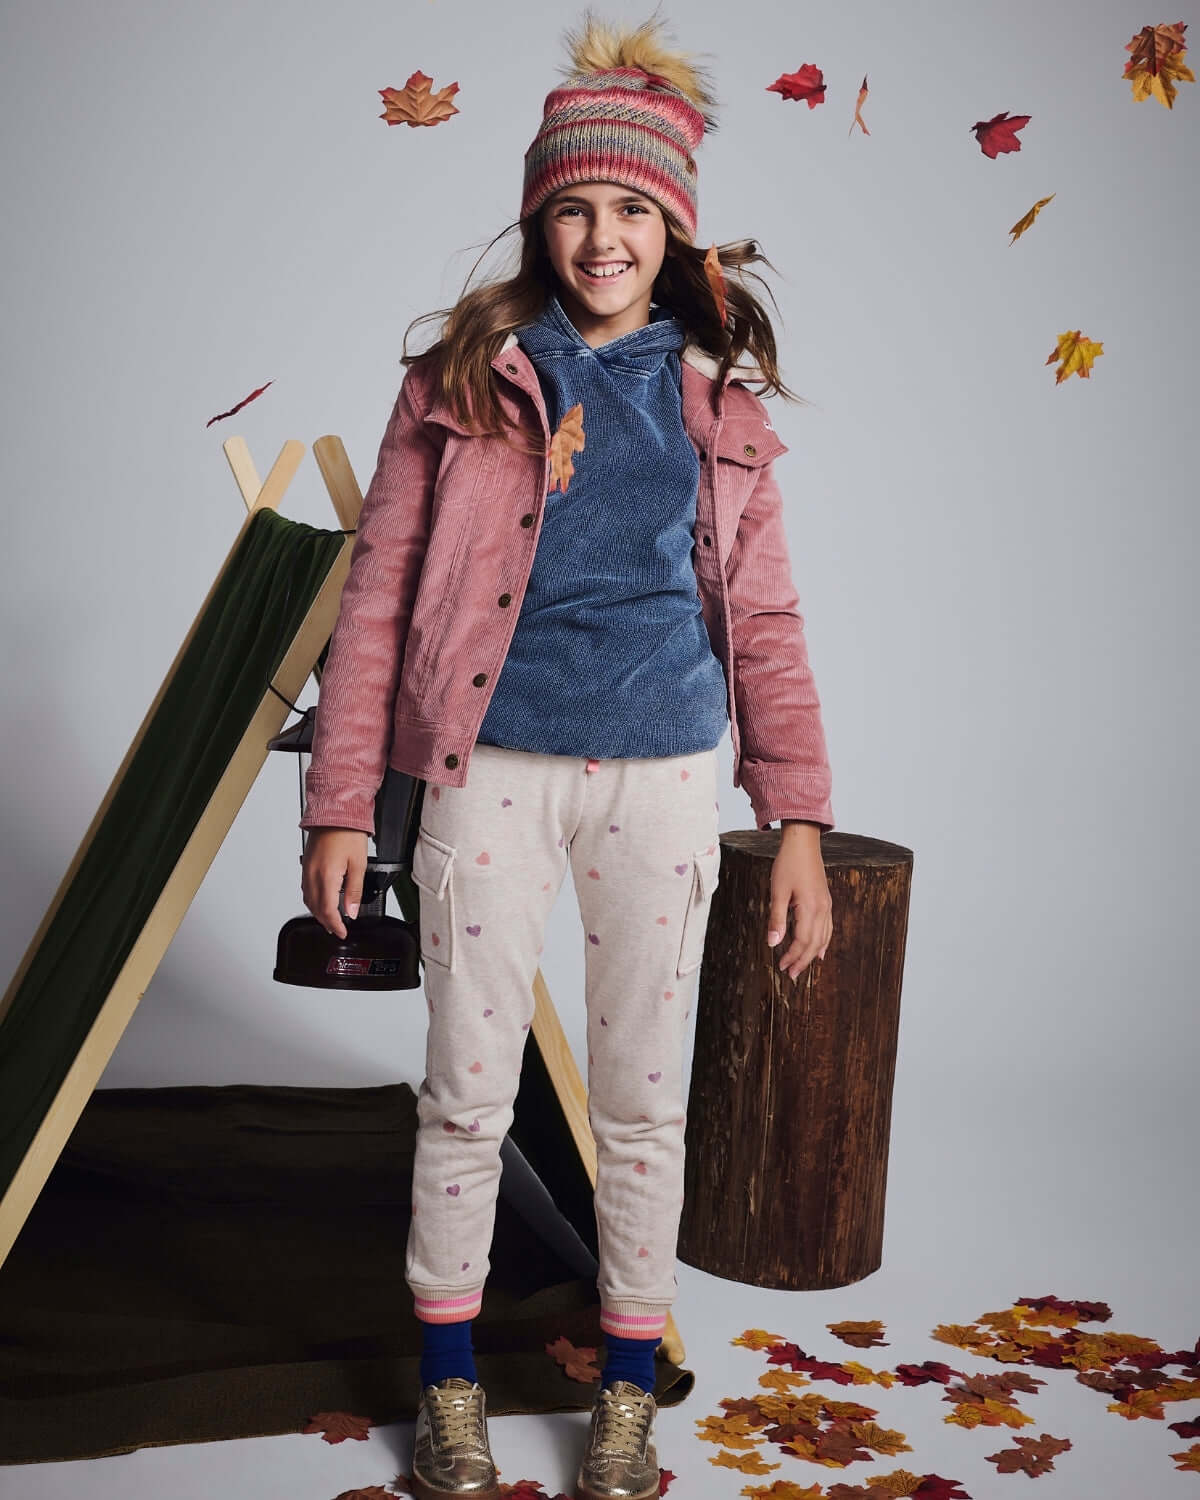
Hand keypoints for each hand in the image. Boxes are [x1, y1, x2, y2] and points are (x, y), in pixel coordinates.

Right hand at [301, 827, 368, 939]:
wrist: (334, 812)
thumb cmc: (347, 833)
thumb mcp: (358, 864)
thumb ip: (354, 890)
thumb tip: (351, 911)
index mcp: (326, 877)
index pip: (327, 911)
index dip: (335, 925)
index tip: (342, 932)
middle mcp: (312, 875)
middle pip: (315, 908)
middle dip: (326, 921)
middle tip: (337, 929)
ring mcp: (307, 869)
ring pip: (308, 899)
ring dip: (317, 912)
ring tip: (329, 918)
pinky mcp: (306, 864)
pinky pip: (306, 888)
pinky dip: (312, 899)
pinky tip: (320, 899)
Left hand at [766, 826, 832, 979]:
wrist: (803, 842)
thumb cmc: (788, 864)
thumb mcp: (777, 891)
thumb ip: (776, 918)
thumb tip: (773, 943)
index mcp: (810, 908)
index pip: (803, 941)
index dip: (792, 956)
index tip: (781, 967)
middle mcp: (822, 909)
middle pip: (815, 943)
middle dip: (803, 961)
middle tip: (791, 975)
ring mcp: (826, 905)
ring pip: (824, 937)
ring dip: (812, 954)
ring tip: (803, 966)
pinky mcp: (826, 900)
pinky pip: (828, 927)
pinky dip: (823, 942)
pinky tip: (819, 949)